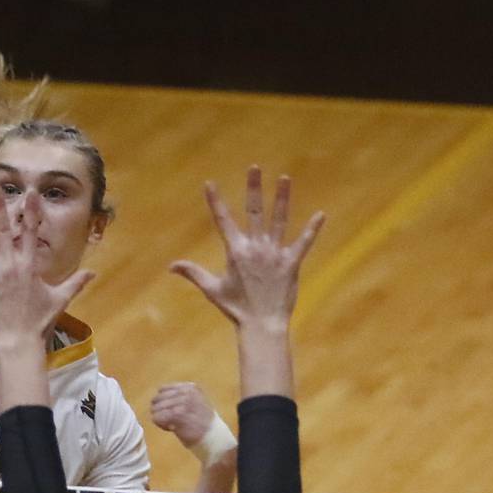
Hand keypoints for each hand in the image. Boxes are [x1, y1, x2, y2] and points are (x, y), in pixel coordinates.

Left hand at [0, 189, 93, 353]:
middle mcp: (9, 265)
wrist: (20, 341)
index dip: (31, 212)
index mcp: (29, 265)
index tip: (31, 194)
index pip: (31, 233)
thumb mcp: (60, 299)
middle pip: (3, 231)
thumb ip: (75, 283)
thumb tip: (93, 272)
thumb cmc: (39, 321)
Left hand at [150, 382, 214, 448]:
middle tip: (173, 421)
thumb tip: (157, 398)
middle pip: (157, 399)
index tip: (173, 413)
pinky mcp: (177, 414)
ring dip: (162, 419)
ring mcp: (182, 402)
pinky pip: (157, 418)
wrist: (214, 437)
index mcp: (190, 387)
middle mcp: (186, 392)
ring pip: (155, 409)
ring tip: (174, 425)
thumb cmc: (203, 423)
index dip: (164, 402)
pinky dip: (162, 425)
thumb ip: (180, 397)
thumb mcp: (195, 402)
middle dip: (161, 411)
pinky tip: (172, 429)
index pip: (162, 389)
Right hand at [171, 166, 323, 331]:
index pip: (223, 221)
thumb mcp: (212, 289)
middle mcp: (255, 248)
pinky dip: (312, 230)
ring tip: (285, 178)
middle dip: (253, 188)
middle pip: (254, 212)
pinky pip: (303, 243)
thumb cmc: (236, 309)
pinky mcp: (291, 264)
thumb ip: (193, 273)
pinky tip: (321, 215)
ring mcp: (274, 254)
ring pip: (279, 220)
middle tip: (254, 168)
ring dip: (282, 198)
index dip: (216, 201)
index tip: (210, 183)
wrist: (261, 325)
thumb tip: (171, 266)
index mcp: (235, 252)